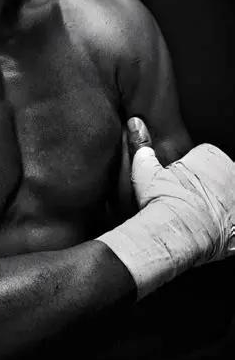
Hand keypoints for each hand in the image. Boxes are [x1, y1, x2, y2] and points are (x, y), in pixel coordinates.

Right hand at [98, 117, 234, 297]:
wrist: (175, 235)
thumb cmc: (162, 201)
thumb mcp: (145, 170)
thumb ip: (141, 145)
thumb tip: (135, 123)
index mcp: (210, 157)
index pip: (204, 156)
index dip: (190, 170)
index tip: (179, 181)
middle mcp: (231, 175)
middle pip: (221, 176)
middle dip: (208, 186)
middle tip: (188, 200)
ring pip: (229, 197)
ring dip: (220, 205)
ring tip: (199, 218)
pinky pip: (233, 223)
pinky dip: (226, 227)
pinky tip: (212, 232)